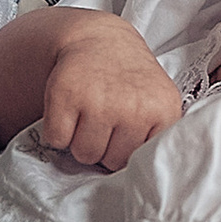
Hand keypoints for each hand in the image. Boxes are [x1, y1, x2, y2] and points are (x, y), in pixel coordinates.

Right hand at [38, 15, 183, 171]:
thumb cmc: (130, 81)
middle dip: (105, 146)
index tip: (128, 131)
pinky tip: (71, 110)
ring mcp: (99, 101)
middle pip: (111, 162)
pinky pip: (57, 139)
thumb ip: (158, 138)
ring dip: (81, 140)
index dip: (130, 149)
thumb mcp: (160, 102)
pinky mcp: (66, 95)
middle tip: (106, 118)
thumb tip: (144, 181)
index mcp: (163, 110)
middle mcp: (134, 106)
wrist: (99, 39)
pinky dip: (58, 131)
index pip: (141, 162)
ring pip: (84, 154)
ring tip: (89, 114)